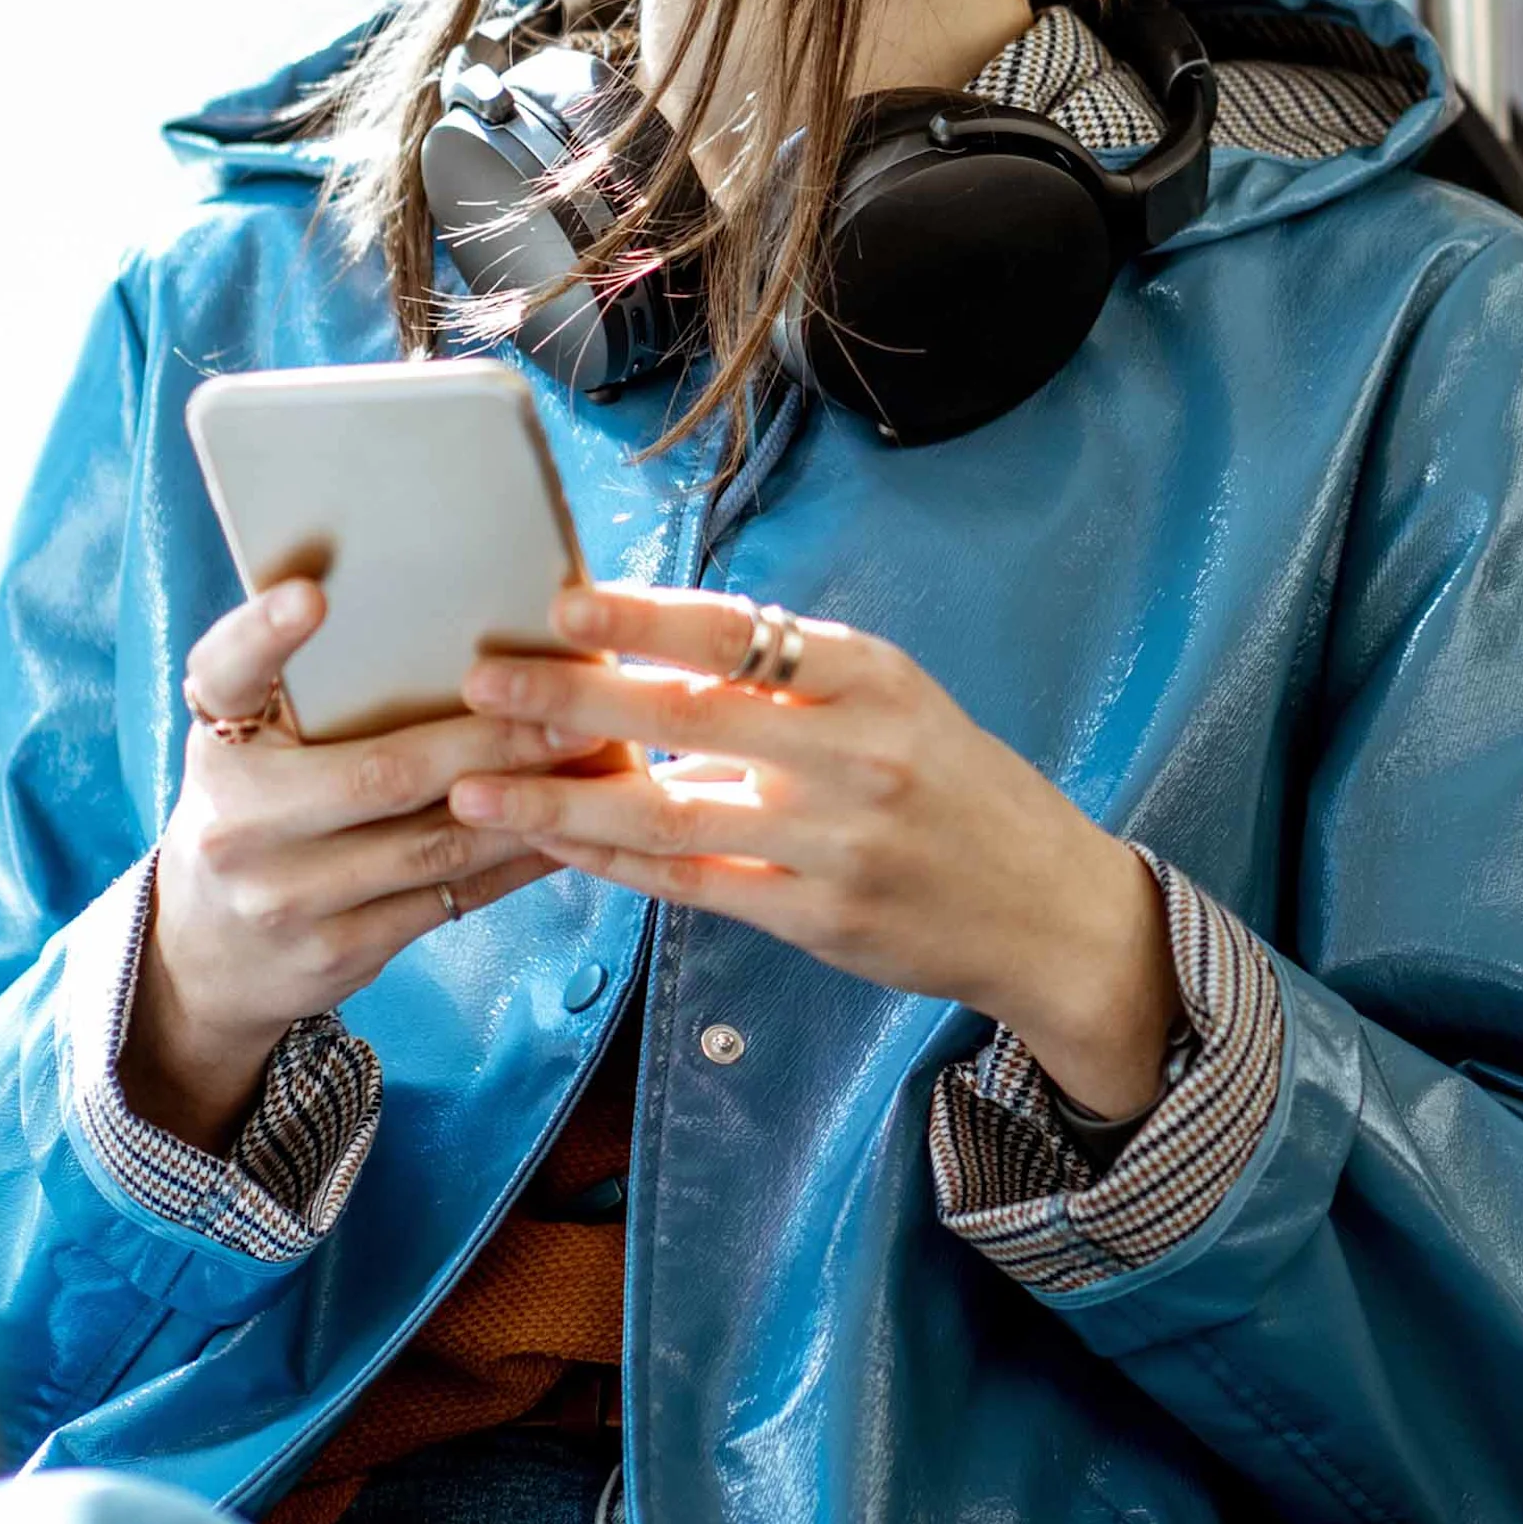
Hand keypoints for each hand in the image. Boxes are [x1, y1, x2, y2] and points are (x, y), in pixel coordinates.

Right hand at [124, 580, 596, 1149]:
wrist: (206, 954)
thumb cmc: (256, 806)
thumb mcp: (250, 742)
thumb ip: (306, 687)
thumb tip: (448, 615)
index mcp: (217, 742)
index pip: (225, 672)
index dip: (264, 632)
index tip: (312, 593)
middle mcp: (238, 822)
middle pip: (380, 772)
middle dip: (492, 737)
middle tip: (576, 702)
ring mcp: (285, 898)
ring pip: (434, 843)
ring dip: (527, 800)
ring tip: (598, 757)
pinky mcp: (335, 952)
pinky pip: (448, 897)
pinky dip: (516, 860)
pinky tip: (570, 828)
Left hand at [451, 583, 1179, 1118]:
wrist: (1047, 908)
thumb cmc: (952, 785)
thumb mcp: (892, 702)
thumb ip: (787, 677)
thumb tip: (647, 642)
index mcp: (873, 678)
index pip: (743, 631)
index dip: (646, 616)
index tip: (561, 603)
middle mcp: (857, 755)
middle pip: (691, 715)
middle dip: (574, 699)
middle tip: (482, 680)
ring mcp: (837, 844)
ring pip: (674, 816)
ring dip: (564, 801)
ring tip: (475, 786)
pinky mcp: (819, 920)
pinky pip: (692, 887)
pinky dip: (612, 864)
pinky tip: (551, 845)